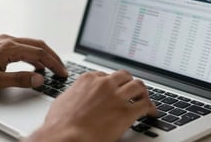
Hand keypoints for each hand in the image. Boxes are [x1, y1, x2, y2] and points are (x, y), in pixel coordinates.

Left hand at [0, 34, 66, 91]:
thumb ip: (20, 79)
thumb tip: (39, 79)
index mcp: (9, 47)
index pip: (39, 54)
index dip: (54, 64)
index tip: (62, 73)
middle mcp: (9, 40)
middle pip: (39, 45)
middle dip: (53, 57)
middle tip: (62, 69)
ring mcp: (5, 40)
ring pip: (32, 44)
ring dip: (44, 55)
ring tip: (52, 68)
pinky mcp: (1, 44)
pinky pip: (24, 46)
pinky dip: (34, 54)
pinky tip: (35, 64)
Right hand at [26, 70, 156, 141]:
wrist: (65, 136)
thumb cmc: (60, 123)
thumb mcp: (63, 100)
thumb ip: (74, 94)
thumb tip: (75, 96)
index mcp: (89, 80)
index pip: (106, 75)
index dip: (112, 83)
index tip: (115, 88)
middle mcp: (105, 84)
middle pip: (124, 76)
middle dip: (129, 83)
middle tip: (132, 90)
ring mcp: (116, 97)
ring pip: (138, 86)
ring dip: (142, 93)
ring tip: (144, 99)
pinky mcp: (126, 112)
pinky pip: (145, 105)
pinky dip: (151, 108)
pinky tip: (151, 112)